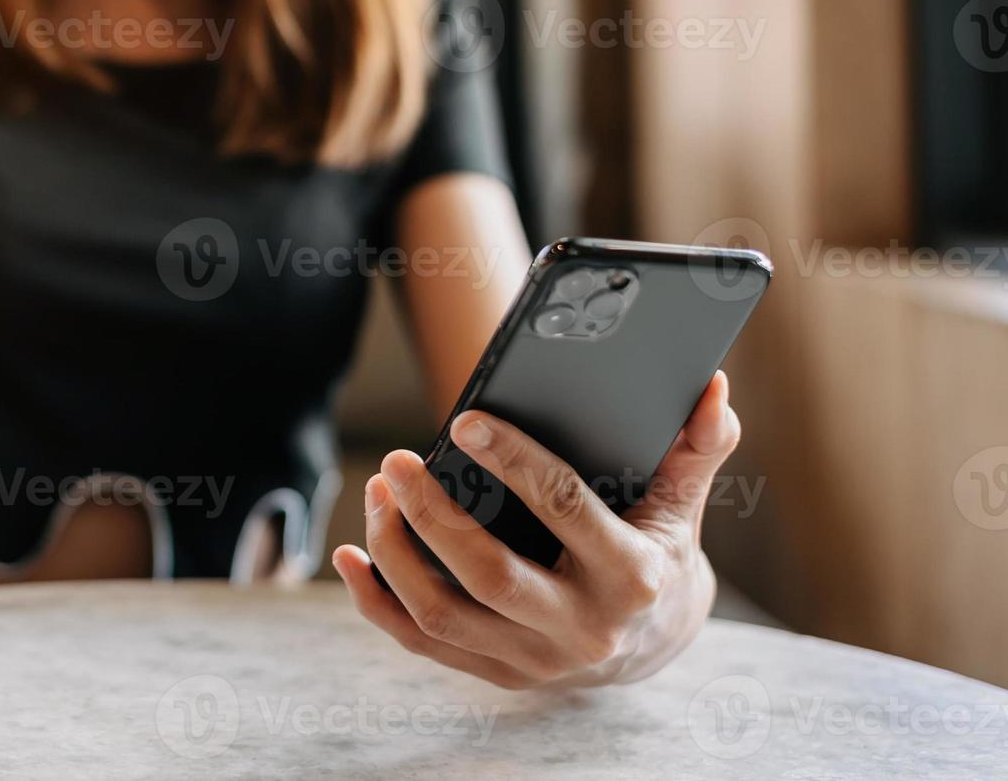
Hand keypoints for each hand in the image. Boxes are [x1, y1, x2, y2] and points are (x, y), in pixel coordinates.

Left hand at [332, 372, 739, 688]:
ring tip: (378, 492)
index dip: (513, 461)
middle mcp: (582, 630)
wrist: (655, 644)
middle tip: (396, 463)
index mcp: (630, 577)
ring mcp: (535, 661)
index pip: (564, 508)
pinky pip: (421, 643)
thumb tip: (713, 388)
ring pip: (442, 614)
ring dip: (395, 552)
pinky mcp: (498, 675)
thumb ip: (694, 450)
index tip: (465, 420)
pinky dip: (377, 602)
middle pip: (487, 574)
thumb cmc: (659, 555)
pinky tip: (351, 558)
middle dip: (432, 515)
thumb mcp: (682, 506)